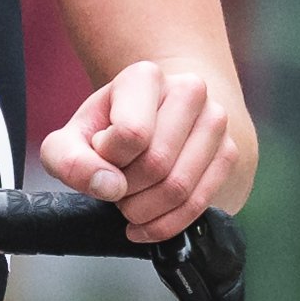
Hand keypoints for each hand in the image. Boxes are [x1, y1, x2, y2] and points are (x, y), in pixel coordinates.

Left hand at [45, 58, 249, 239]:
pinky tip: (147, 222)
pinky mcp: (230, 151)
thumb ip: (70, 160)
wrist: (152, 128)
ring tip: (130, 203)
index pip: (131, 134)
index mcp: (144, 77)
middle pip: (156, 164)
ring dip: (144, 210)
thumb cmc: (106, 134)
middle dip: (126, 192)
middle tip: (115, 189)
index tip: (103, 156)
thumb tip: (110, 186)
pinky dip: (166, 224)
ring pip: (179, 188)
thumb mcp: (70, 142)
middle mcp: (188, 90)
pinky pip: (199, 203)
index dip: (108, 160)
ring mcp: (215, 120)